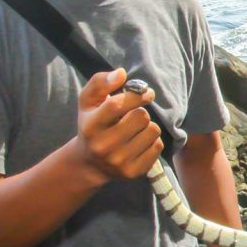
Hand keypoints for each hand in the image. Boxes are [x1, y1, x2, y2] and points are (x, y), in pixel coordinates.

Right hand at [73, 68, 162, 182]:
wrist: (89, 163)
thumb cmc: (92, 125)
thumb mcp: (88, 102)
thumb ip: (101, 82)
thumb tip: (122, 73)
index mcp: (91, 126)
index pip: (118, 105)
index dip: (137, 95)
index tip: (146, 93)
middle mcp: (103, 146)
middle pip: (141, 117)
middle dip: (141, 112)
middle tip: (134, 116)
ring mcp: (119, 161)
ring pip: (153, 131)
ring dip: (148, 126)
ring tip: (135, 130)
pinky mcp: (133, 172)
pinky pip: (157, 147)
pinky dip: (152, 141)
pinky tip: (139, 143)